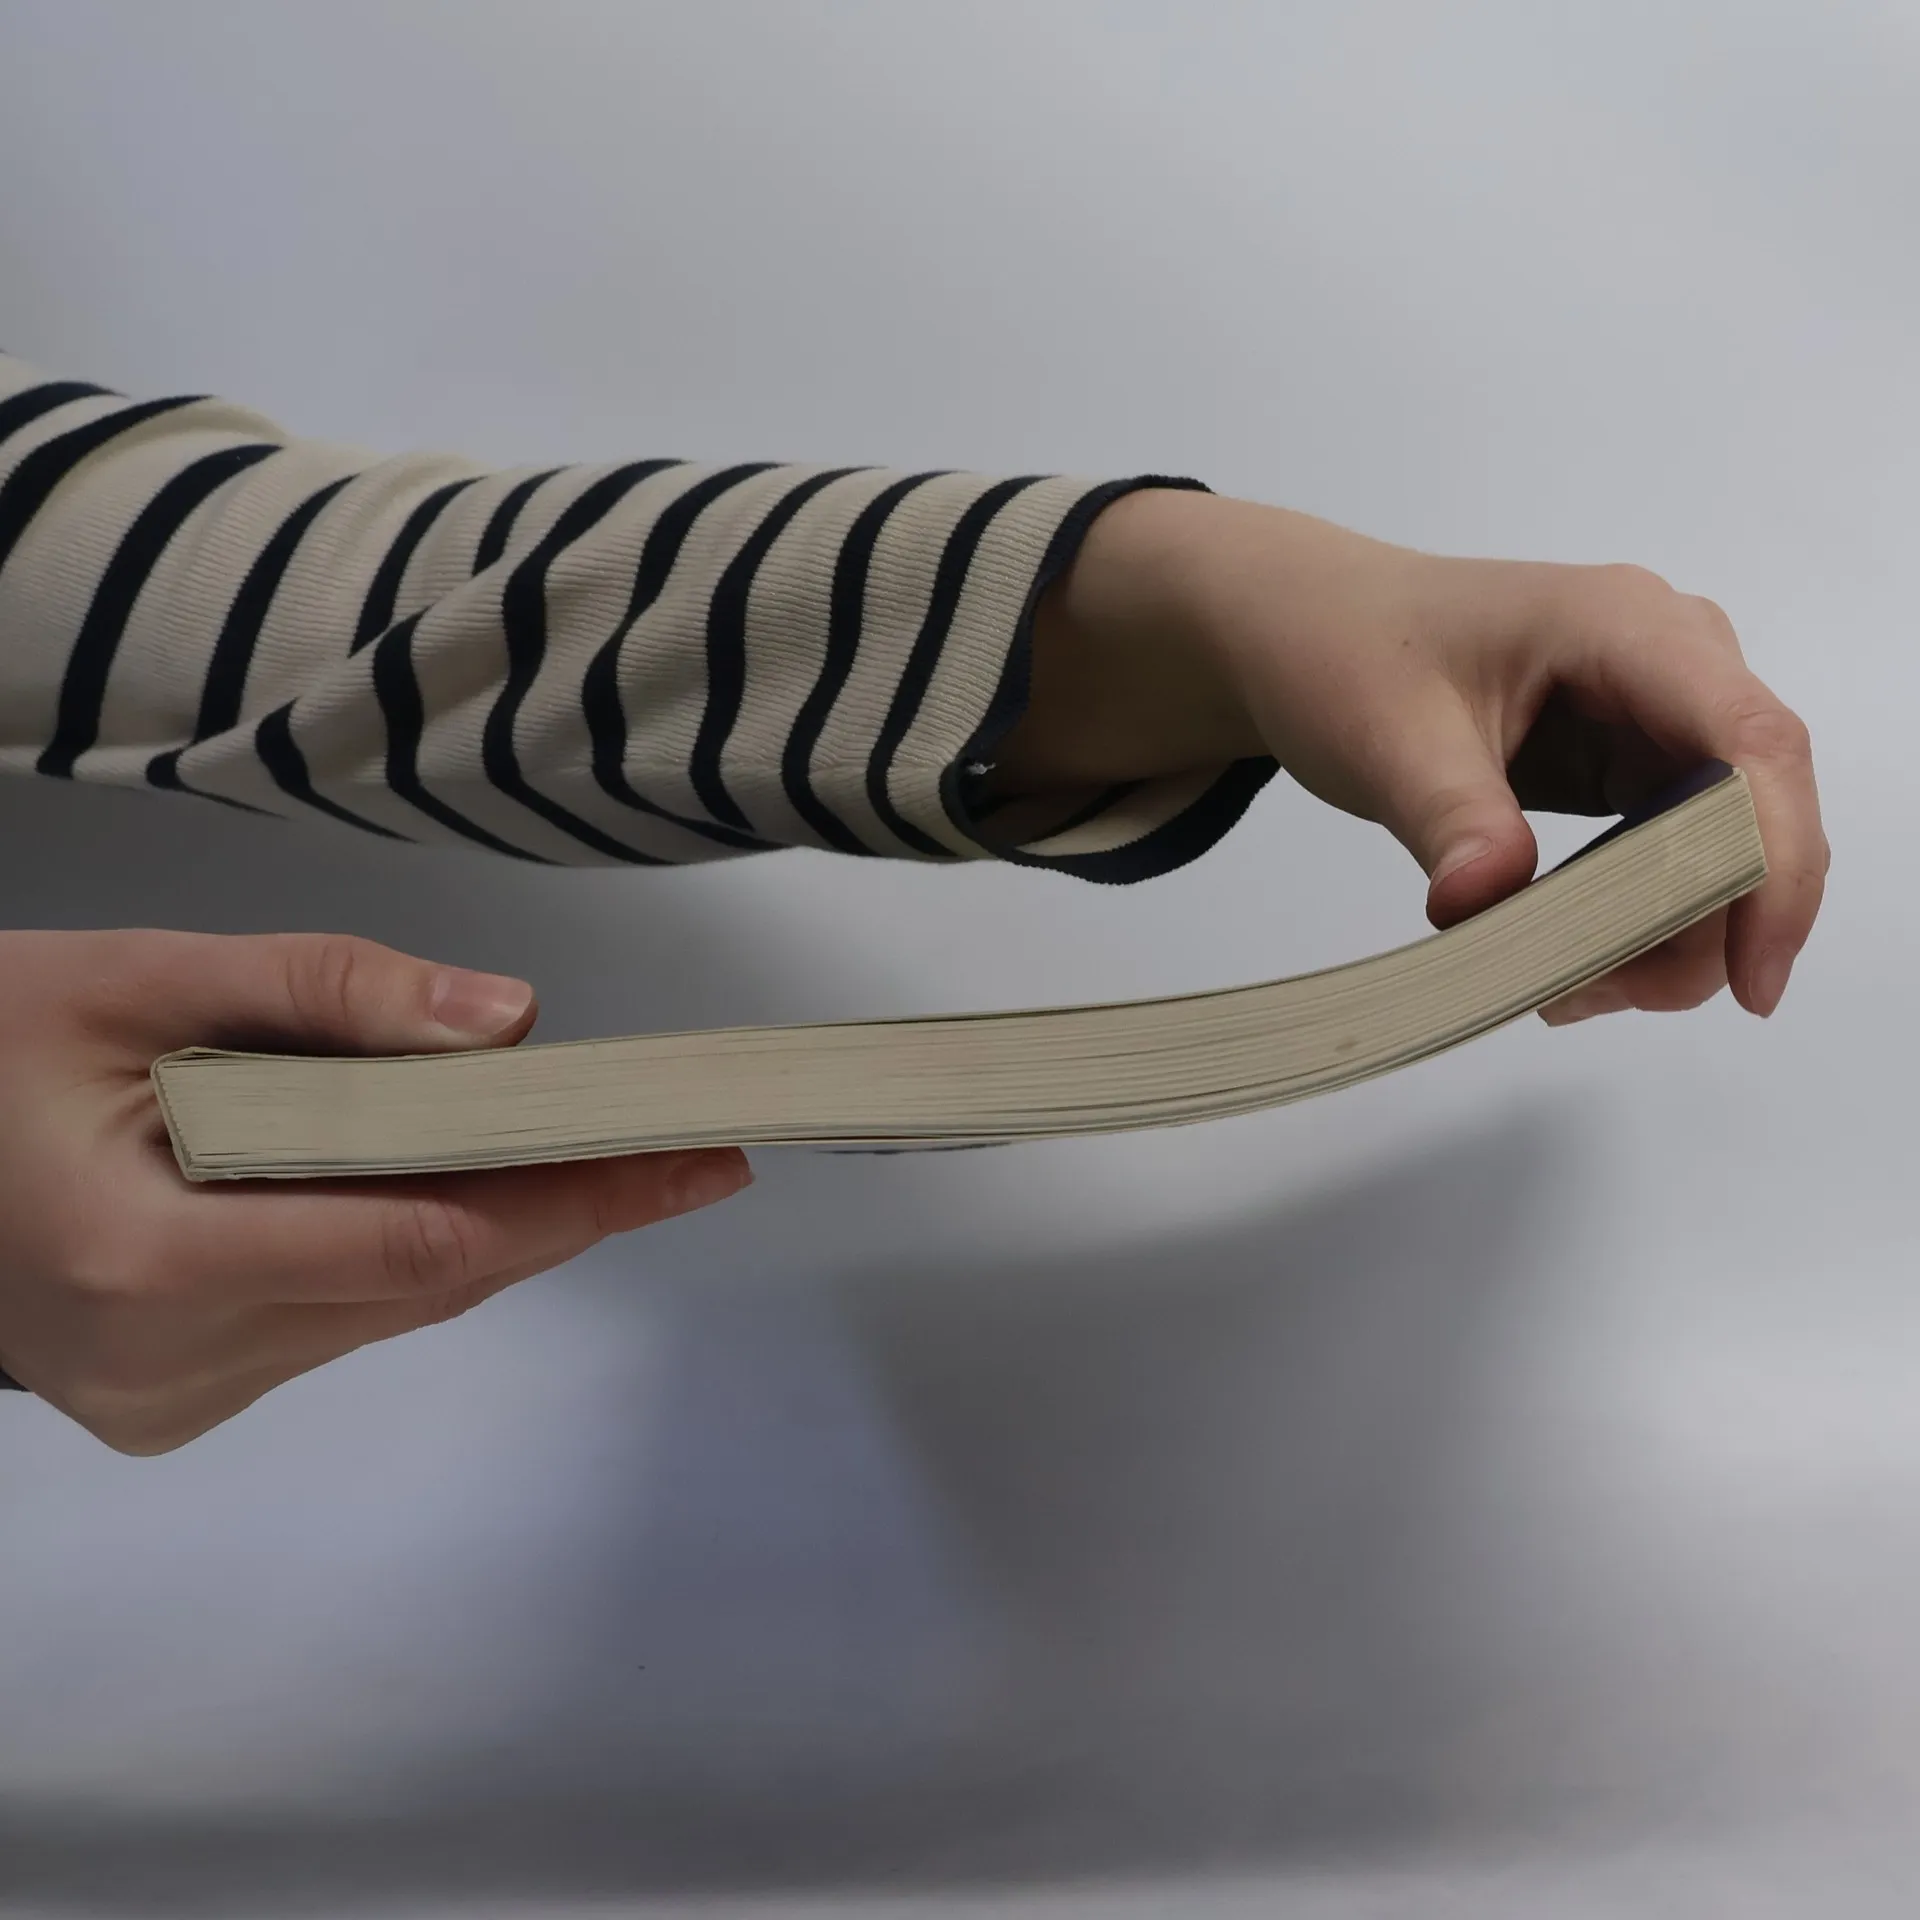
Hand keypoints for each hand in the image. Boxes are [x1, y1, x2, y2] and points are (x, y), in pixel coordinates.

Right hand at [0, 931, 750, 1451]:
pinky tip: (478, 1189)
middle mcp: (166, 1362)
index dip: (567, 1198)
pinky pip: (343, 1321)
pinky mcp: (179, 1403)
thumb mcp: (138, 979)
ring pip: (395, 1310)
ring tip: (611, 1155)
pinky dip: (416, 1253)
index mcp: (142, 1258)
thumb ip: (325, 994)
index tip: (685, 1157)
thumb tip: (512, 1020)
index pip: (415, 1243)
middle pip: (424, 1285)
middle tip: (689, 1149)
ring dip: (503, 1229)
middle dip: (566, 1208)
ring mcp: (173, 1400)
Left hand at [1004, 490, 1825, 1019]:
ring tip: (1551, 989)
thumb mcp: (1387, 736)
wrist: (1308, 633)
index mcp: (1626, 625)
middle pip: (1751, 814)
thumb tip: (1489, 903)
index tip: (1750, 977)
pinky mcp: (1632, 767)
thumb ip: (1451, 818)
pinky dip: (1632, 924)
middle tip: (1580, 999)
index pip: (1752, 745)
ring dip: (1661, 939)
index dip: (1774, 865)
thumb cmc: (1347, 651)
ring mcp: (1658, 718)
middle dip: (1697, 927)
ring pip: (1720, 853)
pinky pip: (1673, 861)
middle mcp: (1672, 664)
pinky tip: (1561, 961)